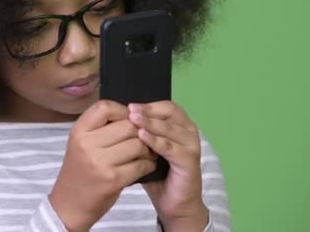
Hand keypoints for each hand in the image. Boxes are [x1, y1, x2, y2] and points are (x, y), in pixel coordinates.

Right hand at [49, 100, 156, 230]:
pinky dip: (148, 165)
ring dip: (148, 149)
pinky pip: (141, 164)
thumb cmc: (80, 170)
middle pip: (128, 125)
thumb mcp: (81, 143)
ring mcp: (100, 162)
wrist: (69, 204)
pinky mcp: (113, 179)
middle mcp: (87, 144)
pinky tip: (145, 166)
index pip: (105, 107)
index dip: (122, 110)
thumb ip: (101, 127)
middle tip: (144, 139)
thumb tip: (134, 113)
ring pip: (138, 144)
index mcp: (79, 131)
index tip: (128, 120)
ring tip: (146, 153)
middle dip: (141, 132)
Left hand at [128, 100, 207, 231]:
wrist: (175, 205)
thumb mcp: (146, 151)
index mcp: (180, 126)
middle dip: (148, 111)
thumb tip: (117, 118)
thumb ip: (139, 134)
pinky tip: (142, 137)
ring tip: (132, 120)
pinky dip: (156, 141)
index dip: (148, 105)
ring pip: (169, 128)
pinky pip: (171, 147)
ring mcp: (191, 145)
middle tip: (129, 110)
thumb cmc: (158, 176)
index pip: (166, 106)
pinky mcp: (190, 161)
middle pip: (170, 112)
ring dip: (150, 123)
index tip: (128, 106)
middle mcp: (189, 131)